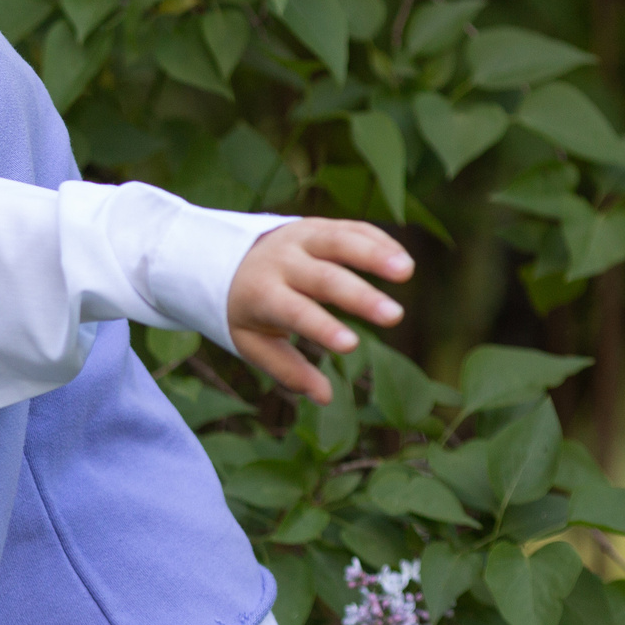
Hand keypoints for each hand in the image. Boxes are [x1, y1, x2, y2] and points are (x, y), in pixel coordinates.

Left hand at [228, 218, 414, 402]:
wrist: (219, 254)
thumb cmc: (246, 308)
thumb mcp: (252, 341)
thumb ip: (287, 369)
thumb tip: (324, 398)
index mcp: (262, 293)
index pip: (294, 312)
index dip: (322, 328)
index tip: (351, 346)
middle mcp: (282, 262)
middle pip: (323, 277)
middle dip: (359, 296)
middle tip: (394, 316)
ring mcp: (300, 238)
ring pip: (338, 240)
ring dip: (373, 253)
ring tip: (406, 271)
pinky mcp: (319, 226)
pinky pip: (351, 228)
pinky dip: (377, 241)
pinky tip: (403, 260)